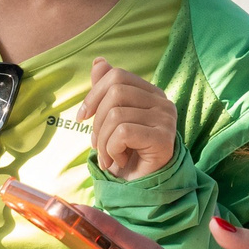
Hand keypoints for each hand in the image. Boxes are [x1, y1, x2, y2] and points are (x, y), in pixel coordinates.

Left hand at [82, 60, 175, 180]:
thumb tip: (99, 62)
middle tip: (98, 143)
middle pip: (115, 92)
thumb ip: (106, 90)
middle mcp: (163, 102)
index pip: (117, 76)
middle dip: (97, 121)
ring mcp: (166, 120)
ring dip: (103, 141)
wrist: (141, 186)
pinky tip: (118, 160)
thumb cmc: (126, 152)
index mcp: (151, 93)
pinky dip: (112, 149)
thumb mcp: (110, 119)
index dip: (93, 94)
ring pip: (115, 115)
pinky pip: (123, 133)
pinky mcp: (164, 139)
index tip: (82, 117)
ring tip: (108, 156)